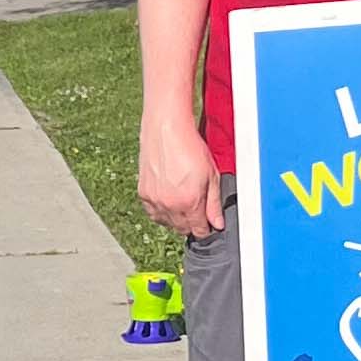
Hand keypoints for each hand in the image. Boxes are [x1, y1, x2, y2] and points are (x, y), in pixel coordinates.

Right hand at [138, 116, 224, 238]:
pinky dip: (162, 211)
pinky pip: (153, 213)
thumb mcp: (212, 175)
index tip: (208, 223)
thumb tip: (217, 223)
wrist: (166, 129)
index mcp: (189, 202)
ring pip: (167, 223)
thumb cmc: (189, 146)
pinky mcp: (143, 193)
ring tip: (183, 203)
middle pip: (182, 229)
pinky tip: (169, 200)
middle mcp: (170, 205)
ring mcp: (154, 200)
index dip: (206, 229)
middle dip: (192, 224)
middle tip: (198, 209)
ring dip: (176, 219)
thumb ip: (214, 203)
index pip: (198, 230)